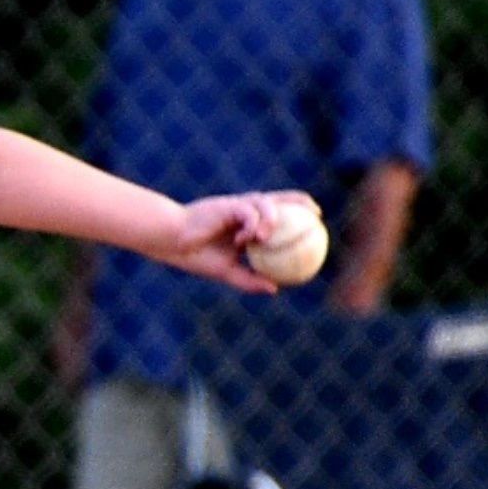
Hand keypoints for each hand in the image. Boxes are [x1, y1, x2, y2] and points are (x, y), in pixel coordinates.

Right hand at [151, 190, 320, 293]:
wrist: (171, 242)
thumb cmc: (195, 257)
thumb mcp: (227, 272)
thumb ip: (250, 279)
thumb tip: (275, 289)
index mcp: (246, 223)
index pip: (278, 214)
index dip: (298, 214)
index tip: (316, 224)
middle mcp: (244, 210)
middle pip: (278, 199)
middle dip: (298, 201)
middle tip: (315, 214)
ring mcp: (236, 206)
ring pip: (265, 203)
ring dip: (272, 217)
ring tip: (269, 236)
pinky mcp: (227, 205)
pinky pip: (247, 211)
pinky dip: (251, 225)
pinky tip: (249, 238)